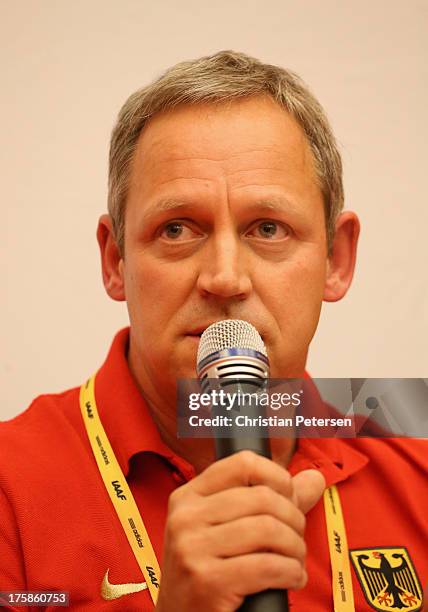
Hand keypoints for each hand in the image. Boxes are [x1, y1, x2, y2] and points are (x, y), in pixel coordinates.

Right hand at [156, 450, 325, 611]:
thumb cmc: (209, 573)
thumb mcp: (228, 530)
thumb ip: (273, 502)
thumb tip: (315, 478)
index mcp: (189, 496)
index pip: (243, 463)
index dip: (277, 477)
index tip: (289, 498)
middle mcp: (186, 516)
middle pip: (262, 497)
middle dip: (294, 520)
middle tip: (296, 540)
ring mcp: (192, 547)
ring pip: (268, 529)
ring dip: (295, 548)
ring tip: (295, 561)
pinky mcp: (207, 580)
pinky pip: (267, 565)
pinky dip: (291, 572)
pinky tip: (292, 578)